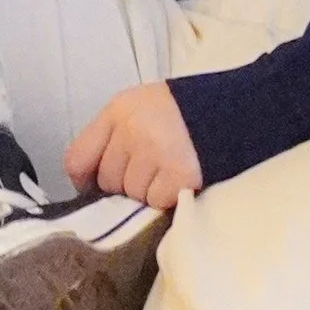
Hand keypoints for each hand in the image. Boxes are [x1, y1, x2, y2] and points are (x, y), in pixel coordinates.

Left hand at [66, 82, 202, 207]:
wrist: (233, 110)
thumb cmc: (182, 114)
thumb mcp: (138, 108)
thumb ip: (112, 137)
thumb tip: (91, 184)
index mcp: (118, 111)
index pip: (77, 159)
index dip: (85, 180)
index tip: (97, 187)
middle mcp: (132, 130)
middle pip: (107, 182)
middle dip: (124, 184)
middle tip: (150, 171)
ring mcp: (155, 152)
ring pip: (132, 195)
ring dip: (147, 192)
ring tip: (166, 173)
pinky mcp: (179, 175)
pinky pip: (157, 201)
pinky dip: (167, 198)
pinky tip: (178, 181)